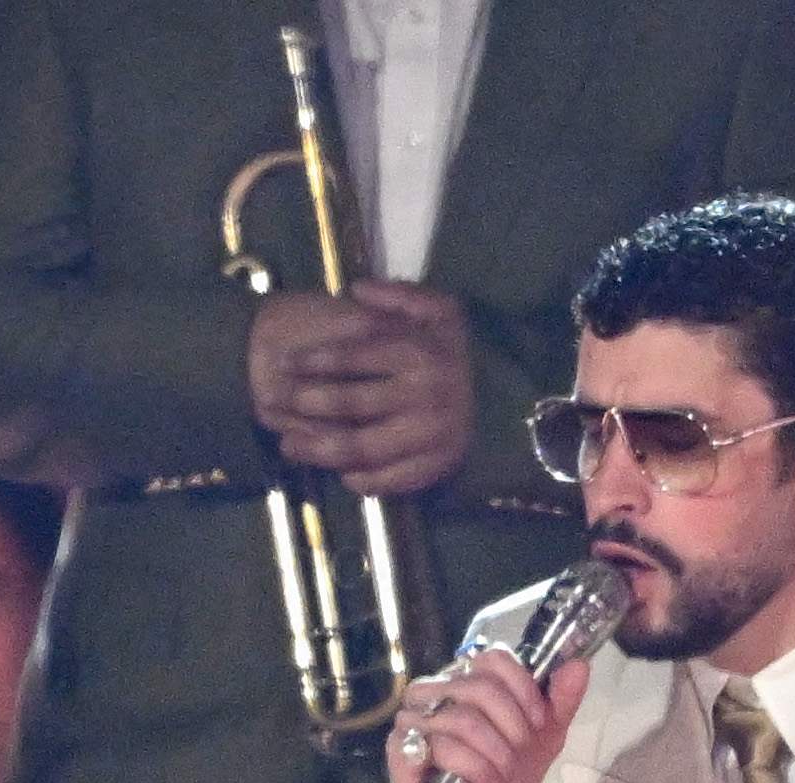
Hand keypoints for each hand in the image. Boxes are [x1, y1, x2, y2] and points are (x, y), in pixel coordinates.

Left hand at [263, 280, 473, 497]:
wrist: (520, 398)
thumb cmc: (469, 350)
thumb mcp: (443, 309)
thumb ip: (399, 296)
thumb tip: (354, 289)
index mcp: (418, 353)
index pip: (352, 357)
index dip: (313, 361)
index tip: (284, 364)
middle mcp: (421, 395)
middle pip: (350, 404)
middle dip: (306, 405)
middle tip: (274, 406)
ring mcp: (429, 435)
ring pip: (363, 447)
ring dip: (320, 450)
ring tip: (290, 447)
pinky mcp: (438, 466)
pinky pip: (393, 480)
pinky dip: (364, 481)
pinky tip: (342, 475)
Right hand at [389, 640, 589, 782]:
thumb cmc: (502, 780)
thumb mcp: (542, 741)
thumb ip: (560, 702)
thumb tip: (579, 666)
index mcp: (467, 680)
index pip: (494, 657)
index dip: (523, 689)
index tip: (538, 723)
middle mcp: (435, 691)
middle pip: (481, 686)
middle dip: (512, 727)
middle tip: (518, 757)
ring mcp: (413, 717)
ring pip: (463, 717)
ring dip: (495, 754)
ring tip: (501, 778)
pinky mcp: (401, 748)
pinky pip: (442, 746)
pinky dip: (473, 769)